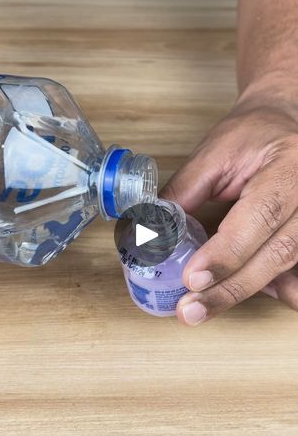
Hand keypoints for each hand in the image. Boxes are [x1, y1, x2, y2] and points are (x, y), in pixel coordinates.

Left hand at [160, 92, 297, 324]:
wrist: (286, 125)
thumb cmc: (253, 135)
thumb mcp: (215, 153)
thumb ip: (185, 191)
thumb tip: (151, 229)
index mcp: (287, 170)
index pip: (261, 216)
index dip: (227, 252)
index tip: (192, 277)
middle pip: (277, 254)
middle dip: (230, 288)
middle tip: (190, 310)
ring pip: (286, 269)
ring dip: (243, 293)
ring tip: (203, 310)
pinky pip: (296, 273)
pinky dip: (272, 290)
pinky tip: (236, 296)